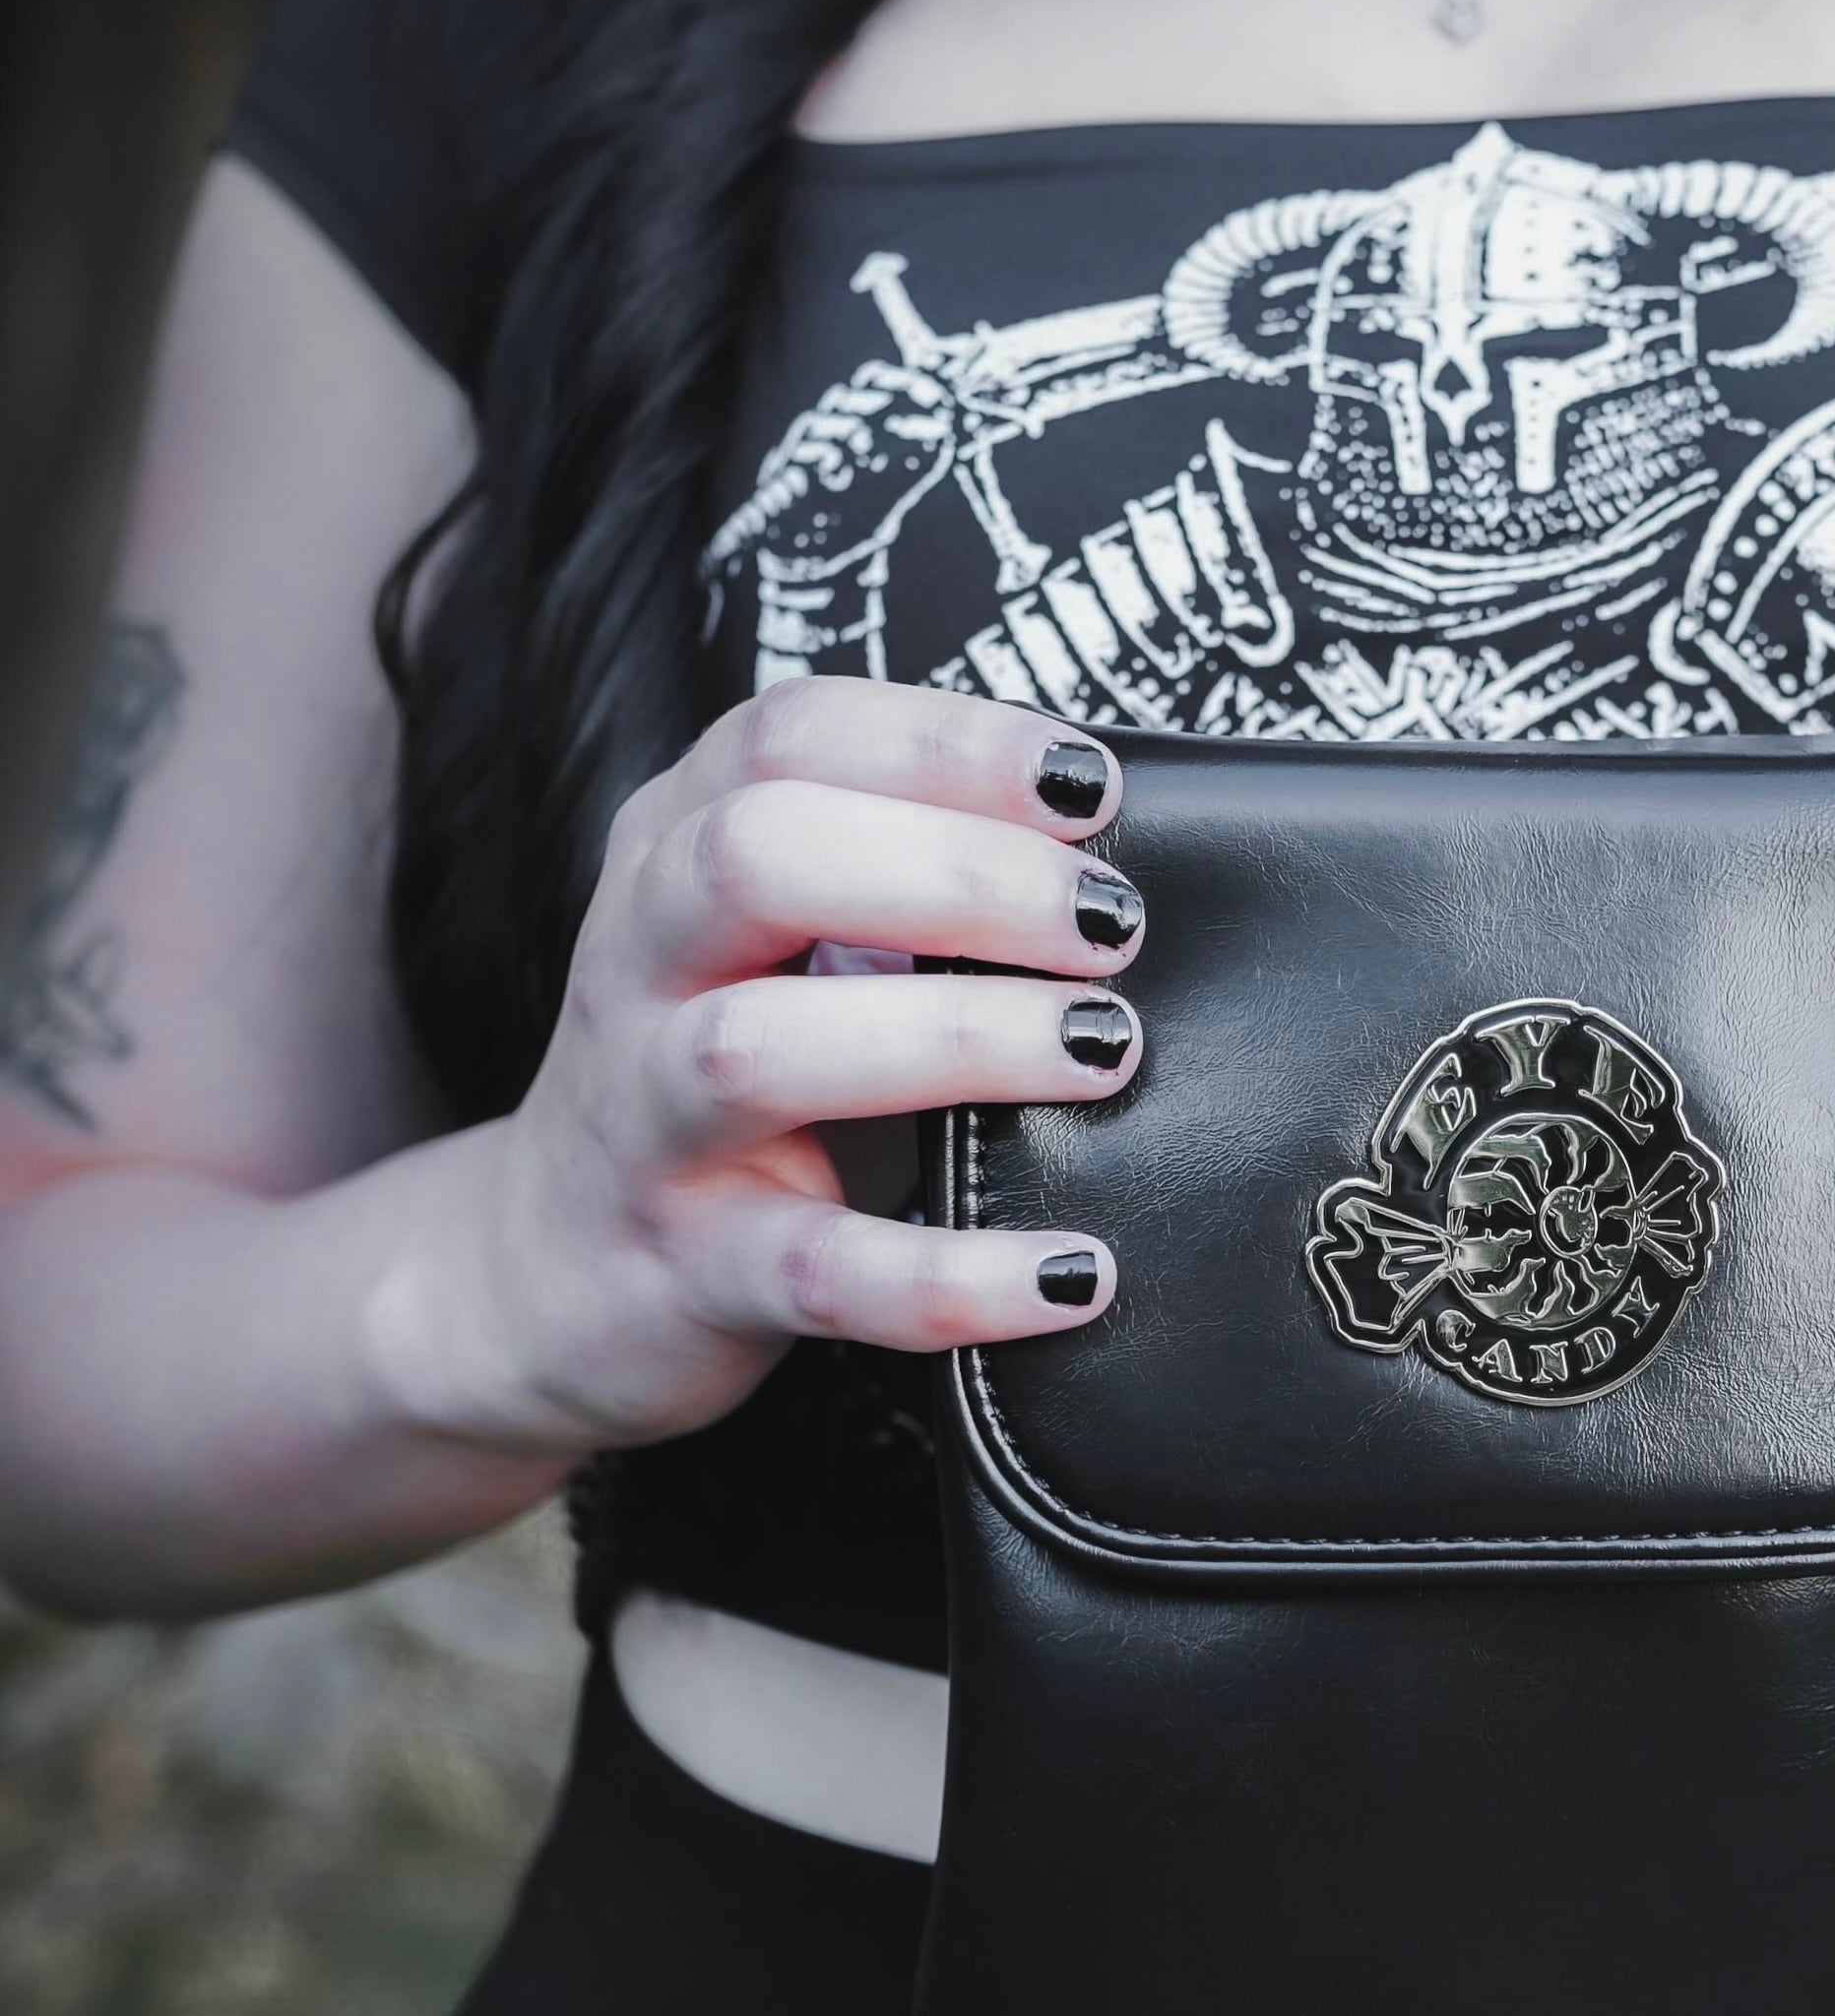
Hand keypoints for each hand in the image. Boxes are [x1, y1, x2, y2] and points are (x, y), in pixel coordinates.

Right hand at [384, 678, 1142, 1457]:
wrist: (546, 1277)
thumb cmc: (709, 1079)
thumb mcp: (765, 939)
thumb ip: (889, 874)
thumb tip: (1096, 844)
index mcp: (677, 849)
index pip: (787, 738)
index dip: (945, 745)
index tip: (1089, 785)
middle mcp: (644, 963)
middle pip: (758, 858)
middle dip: (958, 874)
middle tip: (1108, 924)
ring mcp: (651, 1120)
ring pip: (761, 1051)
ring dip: (957, 1039)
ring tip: (1099, 1051)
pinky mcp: (692, 1269)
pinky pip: (820, 1271)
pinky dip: (953, 1277)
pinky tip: (1073, 1274)